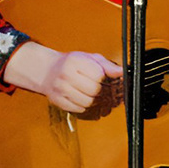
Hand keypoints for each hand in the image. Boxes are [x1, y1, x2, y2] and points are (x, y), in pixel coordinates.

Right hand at [1, 41, 122, 112]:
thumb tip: (121, 71)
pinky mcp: (57, 101)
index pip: (98, 75)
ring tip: (92, 94)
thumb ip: (106, 65)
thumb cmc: (70, 64)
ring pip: (87, 102)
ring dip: (94, 100)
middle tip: (101, 89)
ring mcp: (60, 89)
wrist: (47, 71)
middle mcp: (66, 75)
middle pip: (94, 90)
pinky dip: (84, 106)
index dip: (105, 79)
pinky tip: (83, 98)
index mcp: (75, 61)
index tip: (104, 79)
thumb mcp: (88, 58)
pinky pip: (78, 109)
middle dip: (101, 91)